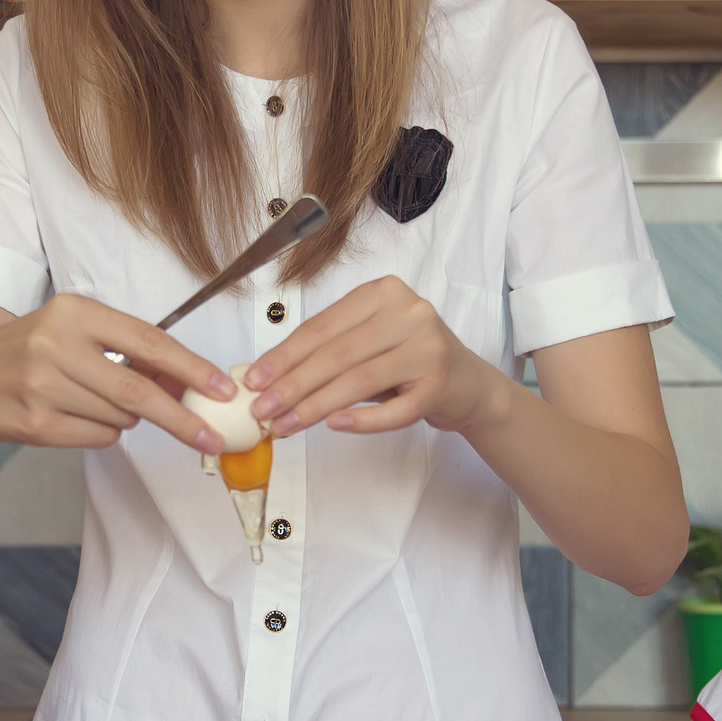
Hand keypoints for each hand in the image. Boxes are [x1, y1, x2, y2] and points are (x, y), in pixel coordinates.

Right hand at [0, 293, 230, 453]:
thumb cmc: (31, 350)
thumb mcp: (75, 330)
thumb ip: (128, 348)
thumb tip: (188, 379)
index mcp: (74, 312)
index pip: (148, 341)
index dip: (190, 367)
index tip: (221, 388)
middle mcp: (56, 345)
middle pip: (138, 390)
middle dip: (181, 417)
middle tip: (212, 436)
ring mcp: (42, 386)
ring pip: (120, 417)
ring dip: (129, 418)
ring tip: (98, 401)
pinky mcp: (35, 423)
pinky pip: (98, 437)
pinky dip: (105, 432)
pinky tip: (80, 417)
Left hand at [245, 276, 499, 435]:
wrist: (467, 384)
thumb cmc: (407, 361)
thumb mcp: (369, 343)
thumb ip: (329, 352)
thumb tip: (268, 377)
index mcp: (383, 293)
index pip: (322, 327)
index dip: (284, 356)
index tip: (254, 380)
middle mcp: (409, 312)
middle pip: (337, 354)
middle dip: (292, 385)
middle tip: (262, 409)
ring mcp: (428, 348)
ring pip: (359, 381)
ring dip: (315, 407)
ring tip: (285, 425)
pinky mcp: (440, 384)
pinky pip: (393, 410)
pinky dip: (361, 421)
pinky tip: (334, 427)